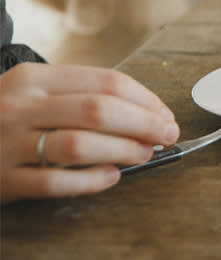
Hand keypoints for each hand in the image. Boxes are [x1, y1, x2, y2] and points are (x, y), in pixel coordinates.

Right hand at [0, 63, 178, 202]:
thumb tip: (143, 113)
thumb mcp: (31, 91)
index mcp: (34, 77)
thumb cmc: (1, 116)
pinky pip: (54, 182)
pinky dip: (90, 181)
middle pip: (99, 110)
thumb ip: (77, 95)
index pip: (106, 82)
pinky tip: (110, 178)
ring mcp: (7, 143)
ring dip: (122, 151)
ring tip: (143, 155)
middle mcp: (20, 105)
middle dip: (143, 124)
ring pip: (79, 144)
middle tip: (166, 135)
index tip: (165, 115)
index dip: (146, 100)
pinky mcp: (1, 179)